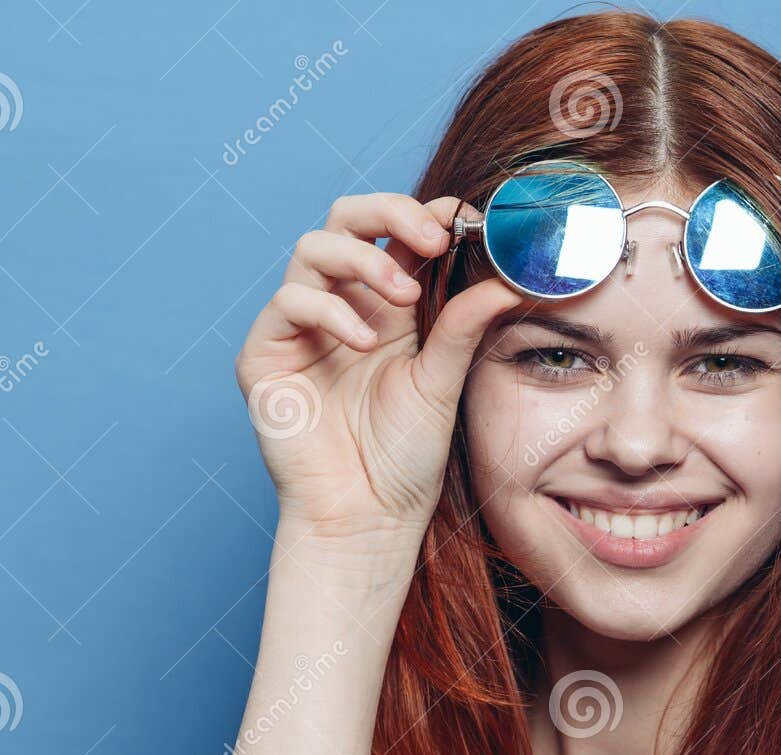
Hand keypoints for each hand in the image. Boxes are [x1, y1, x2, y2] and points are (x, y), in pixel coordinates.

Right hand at [234, 192, 519, 547]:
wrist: (368, 516)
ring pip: (313, 249)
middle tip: (432, 237)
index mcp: (388, 306)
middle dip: (388, 212)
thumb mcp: (444, 381)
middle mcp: (342, 305)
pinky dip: (329, 311)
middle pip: (346, 219)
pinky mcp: (266, 354)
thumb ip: (466, 326)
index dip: (424, 214)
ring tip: (402, 300)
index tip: (466, 218)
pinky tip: (365, 344)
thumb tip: (514, 278)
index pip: (396, 235)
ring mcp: (300, 326)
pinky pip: (288, 302)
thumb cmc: (405, 458)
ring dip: (363, 261)